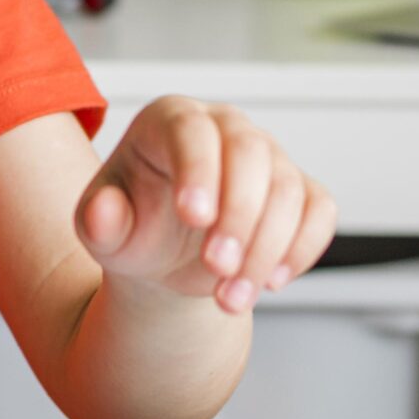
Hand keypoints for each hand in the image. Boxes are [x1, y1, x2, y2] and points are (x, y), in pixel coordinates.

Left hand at [73, 96, 335, 312]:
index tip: (192, 217)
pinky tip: (271, 282)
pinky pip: (319, 211)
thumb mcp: (104, 233)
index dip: (198, 169)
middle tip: (215, 269)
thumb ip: (98, 221)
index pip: (192, 130)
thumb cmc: (134, 229)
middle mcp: (225, 127)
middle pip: (250, 153)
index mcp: (170, 120)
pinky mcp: (300, 189)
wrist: (165, 258)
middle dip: (238, 216)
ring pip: (288, 189)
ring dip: (265, 249)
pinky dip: (302, 249)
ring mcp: (268, 156)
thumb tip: (103, 210)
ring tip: (230, 297)